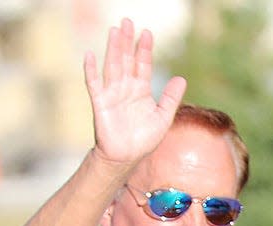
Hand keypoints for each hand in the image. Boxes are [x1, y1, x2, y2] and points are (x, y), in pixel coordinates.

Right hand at [84, 18, 186, 167]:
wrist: (126, 158)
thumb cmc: (144, 141)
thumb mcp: (163, 119)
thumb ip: (170, 99)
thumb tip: (182, 79)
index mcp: (141, 90)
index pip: (142, 64)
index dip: (144, 49)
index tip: (147, 33)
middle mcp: (126, 88)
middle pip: (126, 59)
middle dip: (127, 41)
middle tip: (127, 21)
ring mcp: (112, 94)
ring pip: (112, 66)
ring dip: (113, 48)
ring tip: (115, 30)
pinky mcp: (100, 103)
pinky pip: (94, 84)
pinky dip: (90, 70)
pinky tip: (90, 54)